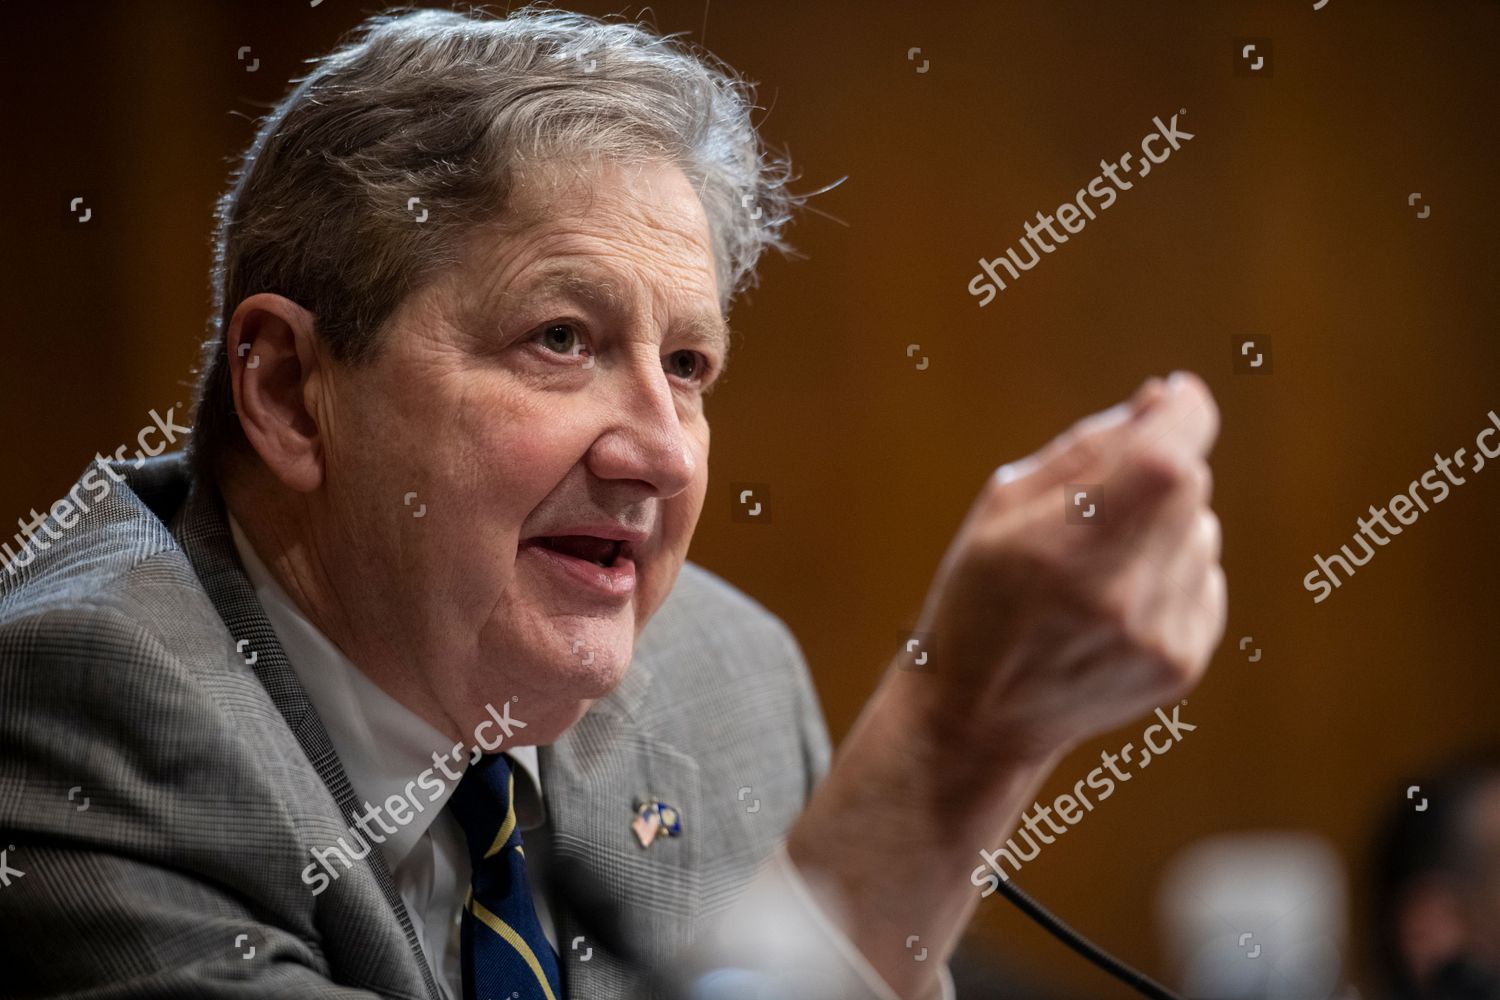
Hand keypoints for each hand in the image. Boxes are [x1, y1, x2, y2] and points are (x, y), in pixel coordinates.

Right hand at [904, 371, 1224, 764]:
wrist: (980, 715)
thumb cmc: (980, 593)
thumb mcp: (1003, 504)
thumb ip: (1089, 445)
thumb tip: (1166, 397)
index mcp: (1069, 545)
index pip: (1170, 453)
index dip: (1182, 412)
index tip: (1174, 397)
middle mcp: (1124, 593)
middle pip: (1187, 484)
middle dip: (1155, 470)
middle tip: (1096, 503)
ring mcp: (1159, 633)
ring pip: (1201, 530)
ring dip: (1162, 527)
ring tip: (1096, 568)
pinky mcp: (1183, 662)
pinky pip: (1205, 577)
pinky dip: (1170, 572)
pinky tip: (1114, 604)